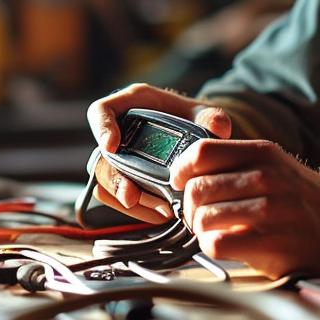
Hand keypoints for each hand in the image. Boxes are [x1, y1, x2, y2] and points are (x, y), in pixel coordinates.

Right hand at [86, 83, 231, 222]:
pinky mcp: (124, 182)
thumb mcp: (202, 113)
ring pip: (105, 184)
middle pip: (100, 158)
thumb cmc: (190, 118)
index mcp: (129, 106)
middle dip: (114, 180)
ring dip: (127, 201)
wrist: (192, 136)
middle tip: (132, 195)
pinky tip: (162, 213)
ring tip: (160, 209)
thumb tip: (219, 128)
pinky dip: (138, 210)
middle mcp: (116, 133)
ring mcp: (116, 160)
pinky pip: (118, 201)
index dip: (101, 128)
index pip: (101, 112)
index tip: (112, 146)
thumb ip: (211, 117)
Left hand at [174, 138, 319, 278]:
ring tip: (215, 232)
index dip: (181, 169)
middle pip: (196, 189)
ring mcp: (270, 211)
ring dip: (200, 230)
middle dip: (189, 207)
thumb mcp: (276, 166)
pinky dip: (212, 249)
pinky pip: (216, 245)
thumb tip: (185, 174)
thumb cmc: (308, 201)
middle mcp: (266, 178)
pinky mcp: (272, 244)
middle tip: (199, 217)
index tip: (180, 183)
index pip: (201, 152)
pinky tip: (228, 246)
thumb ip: (236, 165)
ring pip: (202, 218)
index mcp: (263, 153)